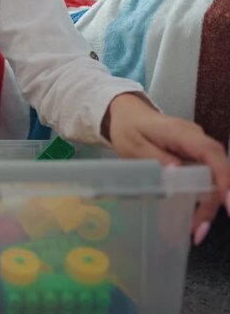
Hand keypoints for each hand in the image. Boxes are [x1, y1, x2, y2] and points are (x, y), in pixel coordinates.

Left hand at [104, 94, 229, 244]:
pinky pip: (204, 178)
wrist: (127, 116)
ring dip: (207, 204)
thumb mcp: (134, 146)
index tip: (228, 202)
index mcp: (181, 133)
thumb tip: (178, 171)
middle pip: (217, 171)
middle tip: (198, 230)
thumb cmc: (129, 130)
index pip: (211, 153)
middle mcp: (196, 140)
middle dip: (213, 202)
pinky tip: (191, 217)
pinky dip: (200, 198)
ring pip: (213, 178)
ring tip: (195, 230)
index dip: (223, 177)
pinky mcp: (194, 157)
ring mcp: (197, 149)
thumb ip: (156, 158)